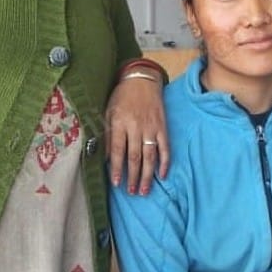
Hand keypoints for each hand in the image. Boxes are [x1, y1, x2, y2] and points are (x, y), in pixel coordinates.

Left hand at [106, 70, 167, 194]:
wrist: (142, 79)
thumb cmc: (121, 97)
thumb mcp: (108, 112)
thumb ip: (107, 134)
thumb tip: (106, 157)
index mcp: (120, 122)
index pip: (118, 150)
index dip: (118, 168)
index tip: (117, 183)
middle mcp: (136, 126)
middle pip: (135, 156)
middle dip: (133, 176)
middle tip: (132, 192)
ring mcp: (151, 127)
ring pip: (150, 155)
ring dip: (148, 174)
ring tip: (144, 190)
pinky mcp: (163, 126)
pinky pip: (165, 147)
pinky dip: (165, 162)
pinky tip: (162, 175)